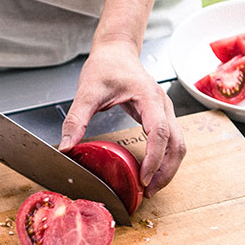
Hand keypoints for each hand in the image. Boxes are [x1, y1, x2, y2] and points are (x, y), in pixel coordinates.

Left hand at [59, 36, 184, 196]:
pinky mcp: (161, 116)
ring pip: (179, 145)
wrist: (116, 51)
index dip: (154, 158)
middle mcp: (163, 105)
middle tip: (148, 192)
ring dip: (168, 168)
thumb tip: (65, 147)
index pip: (160, 132)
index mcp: (149, 97)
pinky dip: (164, 159)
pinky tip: (149, 172)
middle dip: (165, 171)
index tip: (143, 179)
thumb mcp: (86, 92)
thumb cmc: (105, 66)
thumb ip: (76, 119)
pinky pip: (171, 142)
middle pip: (178, 144)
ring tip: (150, 188)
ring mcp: (166, 111)